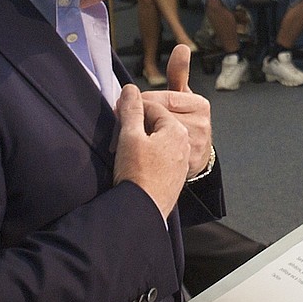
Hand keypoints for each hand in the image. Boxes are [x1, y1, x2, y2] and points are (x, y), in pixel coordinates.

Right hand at [114, 83, 189, 218]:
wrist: (142, 211)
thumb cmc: (138, 174)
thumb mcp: (130, 135)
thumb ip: (131, 109)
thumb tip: (130, 89)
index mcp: (177, 130)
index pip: (153, 107)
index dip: (133, 106)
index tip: (118, 110)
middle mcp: (184, 144)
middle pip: (158, 123)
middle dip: (138, 122)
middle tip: (119, 128)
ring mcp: (180, 162)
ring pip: (159, 140)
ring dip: (141, 139)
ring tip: (124, 146)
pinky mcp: (174, 177)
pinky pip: (160, 157)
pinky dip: (147, 154)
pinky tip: (134, 161)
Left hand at [142, 45, 213, 177]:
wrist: (196, 154)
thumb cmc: (186, 119)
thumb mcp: (183, 95)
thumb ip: (179, 72)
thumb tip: (182, 47)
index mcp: (200, 105)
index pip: (164, 99)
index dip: (146, 103)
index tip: (134, 104)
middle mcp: (202, 125)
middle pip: (160, 117)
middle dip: (142, 118)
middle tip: (129, 119)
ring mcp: (196, 144)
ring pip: (159, 135)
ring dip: (142, 135)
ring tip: (136, 133)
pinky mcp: (189, 163)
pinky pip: (160, 154)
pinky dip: (149, 151)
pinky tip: (146, 149)